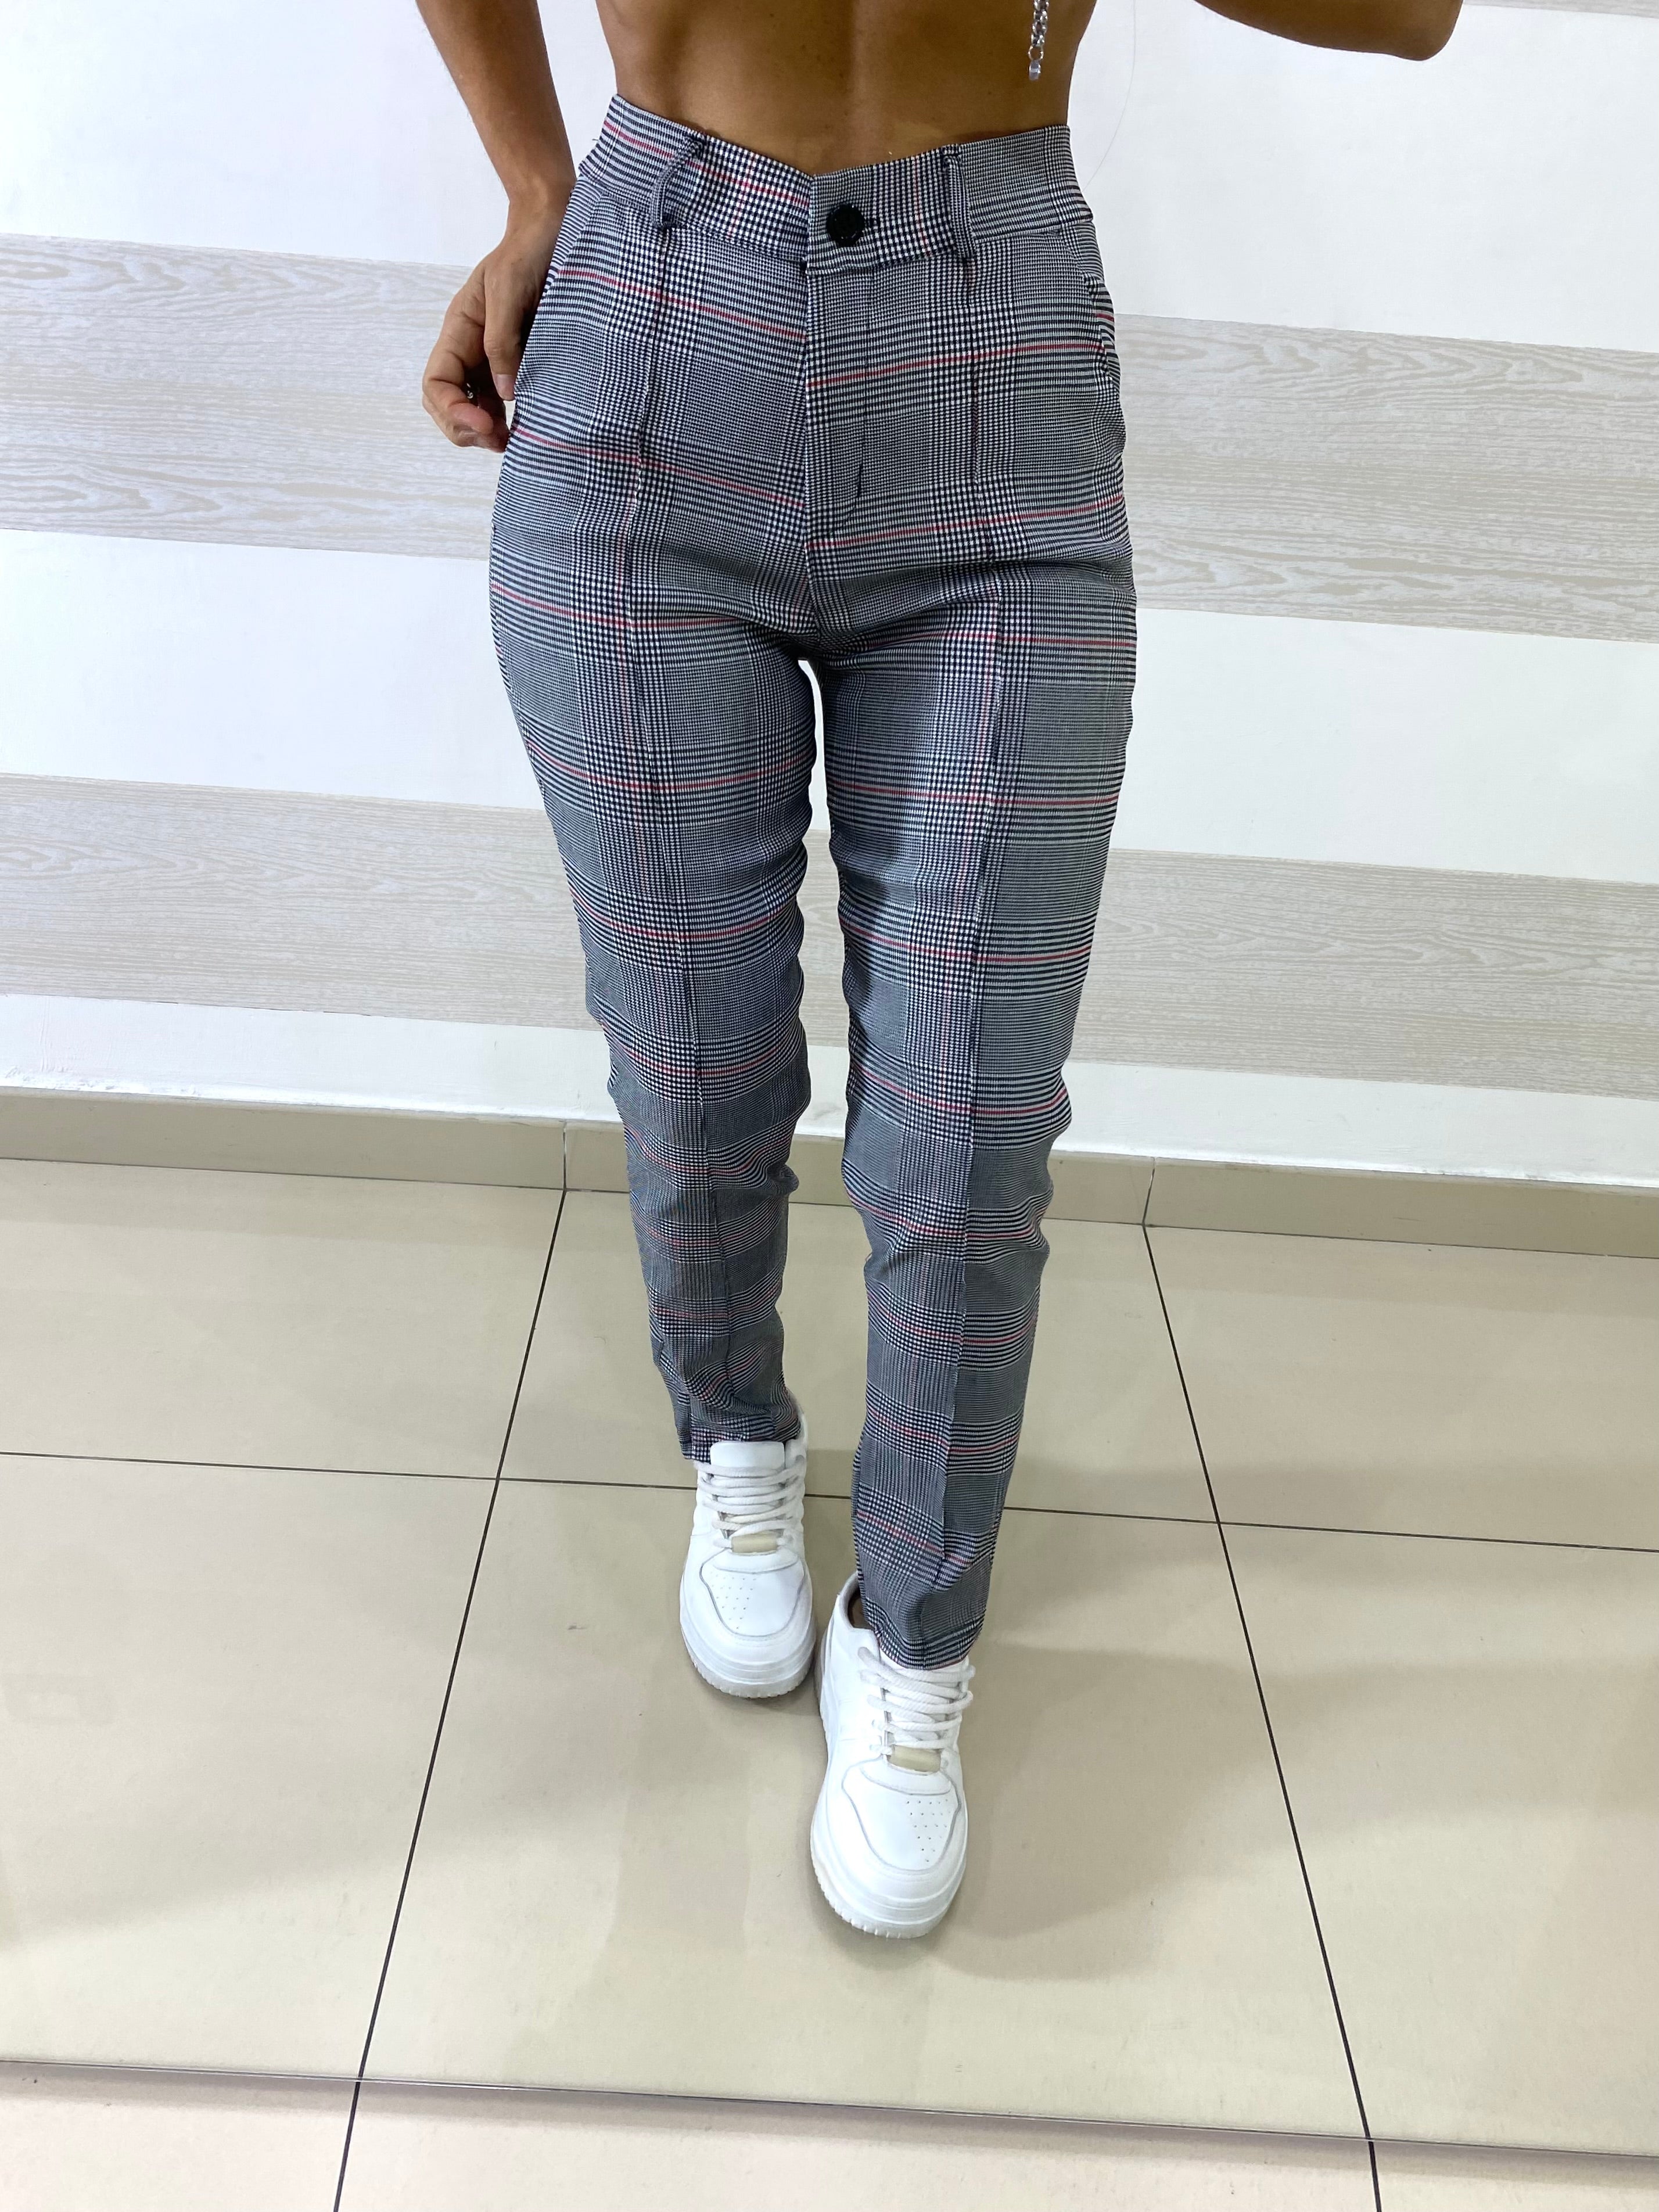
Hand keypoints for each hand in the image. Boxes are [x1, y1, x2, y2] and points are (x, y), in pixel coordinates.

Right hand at [421, 196, 568, 451]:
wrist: (557, 230)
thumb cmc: (529, 251)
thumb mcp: (508, 289)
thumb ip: (502, 340)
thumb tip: (505, 394)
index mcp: (459, 331)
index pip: (437, 383)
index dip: (453, 410)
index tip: (486, 424)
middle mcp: (472, 349)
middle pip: (448, 402)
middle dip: (466, 428)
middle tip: (499, 441)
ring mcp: (494, 359)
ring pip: (475, 408)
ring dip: (487, 431)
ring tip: (512, 442)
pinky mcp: (520, 363)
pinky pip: (504, 401)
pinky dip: (509, 419)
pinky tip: (526, 427)